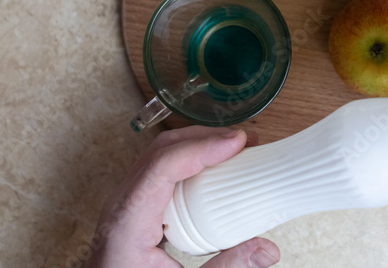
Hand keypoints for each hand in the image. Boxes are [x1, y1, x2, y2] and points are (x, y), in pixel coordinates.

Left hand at [84, 125, 279, 267]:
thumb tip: (265, 249)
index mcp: (127, 224)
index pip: (161, 166)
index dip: (201, 148)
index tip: (237, 143)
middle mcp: (122, 206)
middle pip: (161, 150)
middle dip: (205, 138)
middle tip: (243, 141)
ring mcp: (126, 203)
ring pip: (158, 154)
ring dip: (196, 144)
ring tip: (232, 148)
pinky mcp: (134, 207)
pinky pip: (158, 169)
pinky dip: (187, 159)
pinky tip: (211, 167)